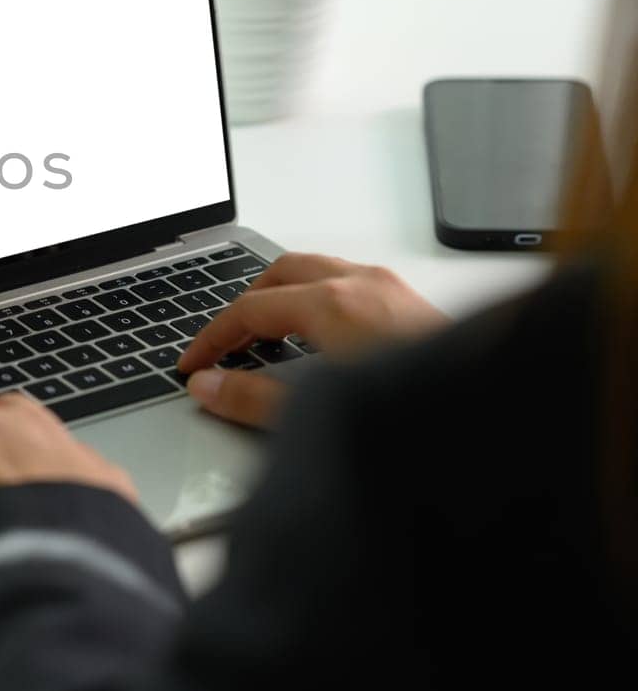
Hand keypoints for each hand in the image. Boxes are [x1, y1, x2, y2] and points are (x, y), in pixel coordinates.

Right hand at [177, 253, 446, 428]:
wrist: (497, 419)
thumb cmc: (422, 415)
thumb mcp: (320, 411)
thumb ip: (254, 398)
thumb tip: (210, 386)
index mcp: (334, 302)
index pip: (250, 308)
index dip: (212, 337)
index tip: (194, 363)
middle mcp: (363, 283)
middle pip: (281, 273)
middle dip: (245, 304)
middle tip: (225, 341)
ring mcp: (392, 288)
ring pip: (318, 271)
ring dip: (283, 296)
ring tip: (265, 335)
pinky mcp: (412, 303)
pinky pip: (350, 282)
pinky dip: (319, 298)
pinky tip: (320, 336)